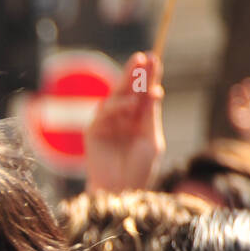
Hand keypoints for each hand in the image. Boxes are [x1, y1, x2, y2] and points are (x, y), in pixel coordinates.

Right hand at [85, 51, 164, 192]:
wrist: (121, 192)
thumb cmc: (139, 170)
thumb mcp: (151, 138)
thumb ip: (149, 115)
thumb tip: (154, 89)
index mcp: (138, 121)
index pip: (143, 94)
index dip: (148, 78)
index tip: (155, 60)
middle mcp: (122, 120)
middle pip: (127, 92)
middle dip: (134, 74)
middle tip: (143, 58)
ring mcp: (107, 126)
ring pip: (114, 99)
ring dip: (126, 85)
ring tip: (140, 76)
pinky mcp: (93, 133)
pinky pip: (103, 114)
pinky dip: (116, 108)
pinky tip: (131, 103)